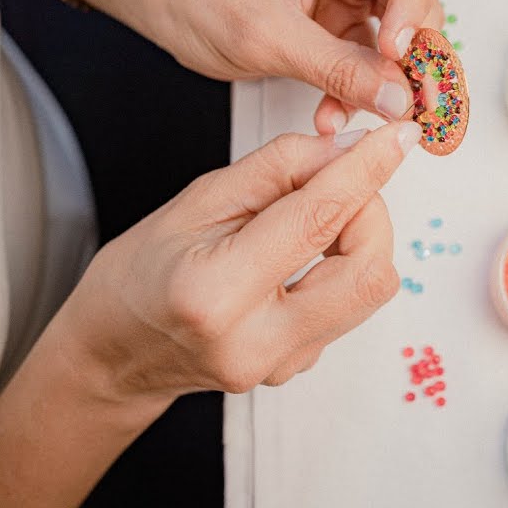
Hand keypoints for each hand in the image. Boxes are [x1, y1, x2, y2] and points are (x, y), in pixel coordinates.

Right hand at [61, 119, 421, 398]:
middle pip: (368, 271)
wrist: (111, 355)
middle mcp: (255, 341)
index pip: (317, 222)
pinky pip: (346, 309)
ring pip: (368, 292)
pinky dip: (339, 268)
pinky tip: (297, 258)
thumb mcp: (195, 201)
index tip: (397, 137)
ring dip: (360, 240)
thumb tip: (345, 149)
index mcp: (217, 293)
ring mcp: (279, 365)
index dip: (366, 171)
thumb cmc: (139, 274)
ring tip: (315, 217)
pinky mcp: (295, 370)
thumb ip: (276, 170)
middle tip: (341, 182)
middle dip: (372, 212)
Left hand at [107, 0, 443, 135]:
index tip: (400, 47)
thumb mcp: (265, 34)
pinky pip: (370, 54)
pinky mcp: (343, 13)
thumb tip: (400, 101)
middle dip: (413, 48)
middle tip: (408, 98)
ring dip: (385, 77)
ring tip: (365, 112)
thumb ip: (338, 67)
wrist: (159, 3)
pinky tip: (334, 113)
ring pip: (401, 27)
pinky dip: (358, 87)